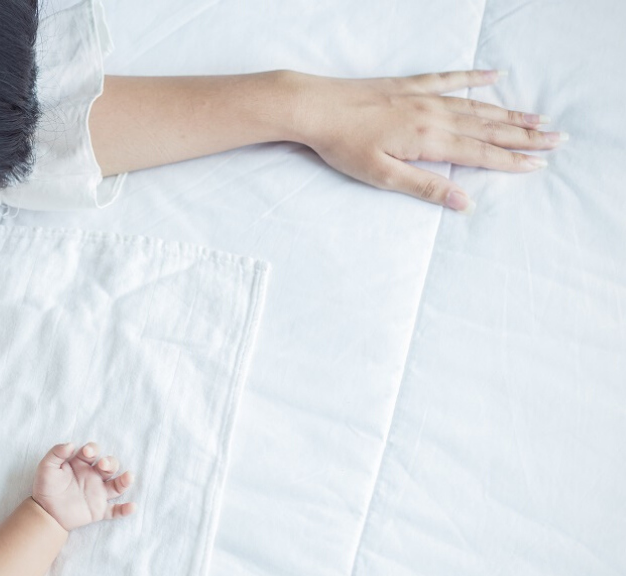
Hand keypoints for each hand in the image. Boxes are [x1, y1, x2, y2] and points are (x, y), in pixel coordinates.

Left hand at [31, 442, 134, 530]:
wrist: (45, 512)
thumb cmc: (45, 487)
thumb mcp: (46, 467)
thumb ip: (56, 453)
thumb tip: (70, 444)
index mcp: (81, 464)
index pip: (92, 452)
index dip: (92, 449)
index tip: (87, 452)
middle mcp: (93, 476)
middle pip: (109, 466)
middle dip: (110, 463)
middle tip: (103, 465)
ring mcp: (98, 493)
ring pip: (117, 485)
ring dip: (124, 481)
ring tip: (128, 477)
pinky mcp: (99, 510)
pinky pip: (115, 510)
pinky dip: (124, 509)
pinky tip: (132, 506)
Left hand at [288, 69, 565, 211]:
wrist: (313, 107)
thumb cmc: (342, 145)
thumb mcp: (381, 175)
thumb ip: (424, 188)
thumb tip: (462, 203)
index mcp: (428, 139)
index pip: (479, 153)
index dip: (511, 160)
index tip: (539, 164)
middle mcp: (432, 114)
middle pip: (487, 127)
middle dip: (524, 135)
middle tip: (557, 139)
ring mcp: (422, 96)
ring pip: (476, 105)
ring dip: (508, 112)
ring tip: (537, 117)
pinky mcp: (408, 85)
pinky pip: (449, 78)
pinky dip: (474, 77)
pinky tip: (494, 76)